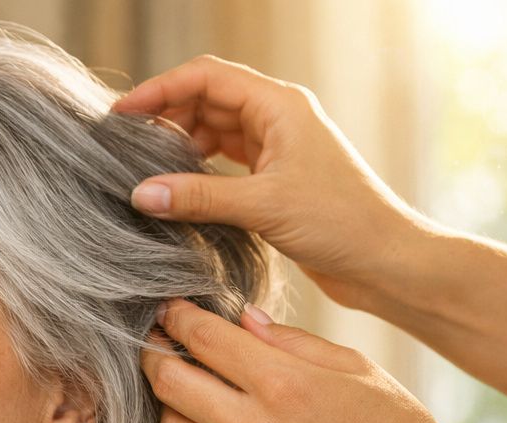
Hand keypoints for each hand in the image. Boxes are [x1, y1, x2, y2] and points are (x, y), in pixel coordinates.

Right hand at [113, 56, 425, 310]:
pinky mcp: (275, 180)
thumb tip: (142, 194)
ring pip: (213, 132)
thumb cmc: (342, 223)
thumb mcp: (263, 207)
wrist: (384, 261)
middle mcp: (278, 119)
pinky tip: (177, 190)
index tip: (122, 115)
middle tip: (123, 146)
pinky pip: (224, 162)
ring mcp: (277, 149)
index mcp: (280, 105)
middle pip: (206, 100)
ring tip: (144, 170)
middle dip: (165, 117)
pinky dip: (197, 171)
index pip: (206, 77)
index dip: (160, 89)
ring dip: (179, 145)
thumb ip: (199, 197)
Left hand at [141, 299, 474, 422]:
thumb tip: (239, 318)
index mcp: (284, 384)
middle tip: (162, 347)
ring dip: (172, 407)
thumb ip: (288, 339)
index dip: (177, 318)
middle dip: (157, 357)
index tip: (170, 312)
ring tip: (191, 393)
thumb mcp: (352, 366)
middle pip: (168, 384)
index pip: (202, 339)